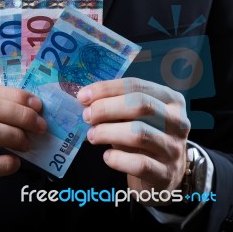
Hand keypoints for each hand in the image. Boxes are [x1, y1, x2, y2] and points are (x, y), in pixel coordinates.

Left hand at [77, 77, 190, 205]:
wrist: (165, 175)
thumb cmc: (144, 139)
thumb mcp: (134, 117)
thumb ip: (116, 106)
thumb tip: (86, 99)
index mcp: (170, 100)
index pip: (136, 86)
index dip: (106, 89)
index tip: (83, 96)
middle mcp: (178, 122)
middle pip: (141, 106)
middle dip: (106, 108)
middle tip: (87, 116)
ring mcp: (174, 149)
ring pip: (139, 134)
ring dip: (107, 132)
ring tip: (92, 135)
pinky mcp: (166, 173)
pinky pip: (139, 164)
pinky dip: (117, 159)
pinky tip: (107, 156)